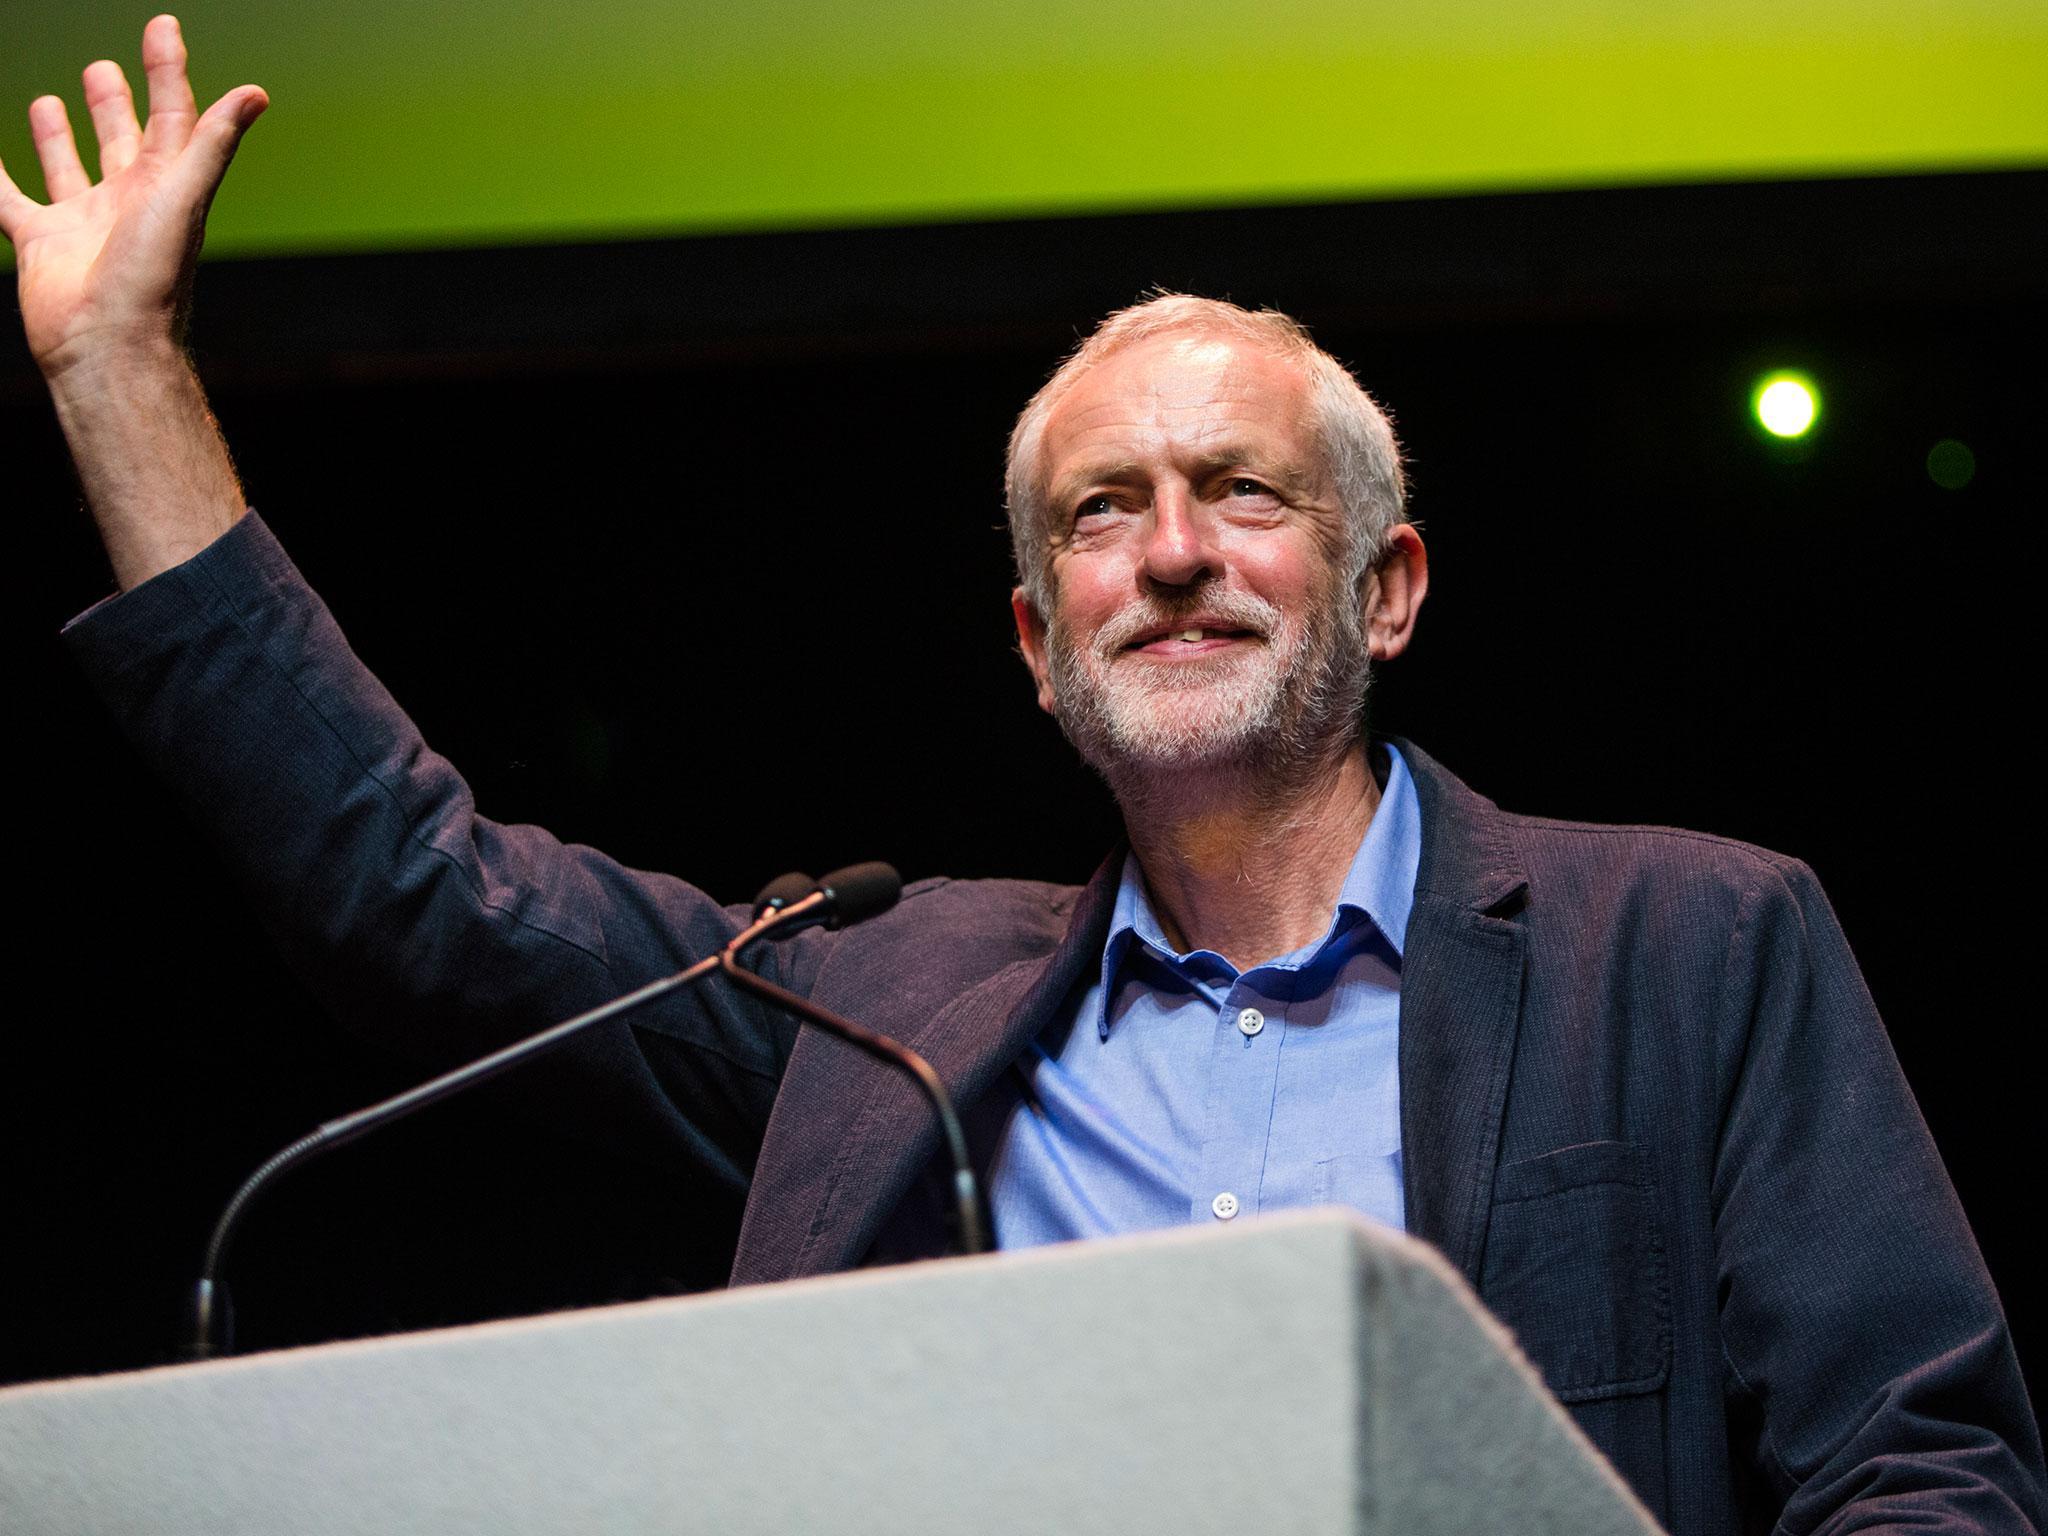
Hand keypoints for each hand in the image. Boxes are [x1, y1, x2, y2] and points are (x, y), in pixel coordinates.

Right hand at [0, 14, 265, 381]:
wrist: (109, 344)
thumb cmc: (153, 276)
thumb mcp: (185, 197)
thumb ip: (212, 143)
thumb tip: (255, 94)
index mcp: (165, 187)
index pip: (172, 114)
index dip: (169, 69)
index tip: (163, 25)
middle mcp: (127, 202)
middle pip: (121, 139)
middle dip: (115, 103)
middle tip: (103, 67)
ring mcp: (82, 222)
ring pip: (68, 166)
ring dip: (60, 136)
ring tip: (48, 100)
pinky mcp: (40, 242)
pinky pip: (7, 197)